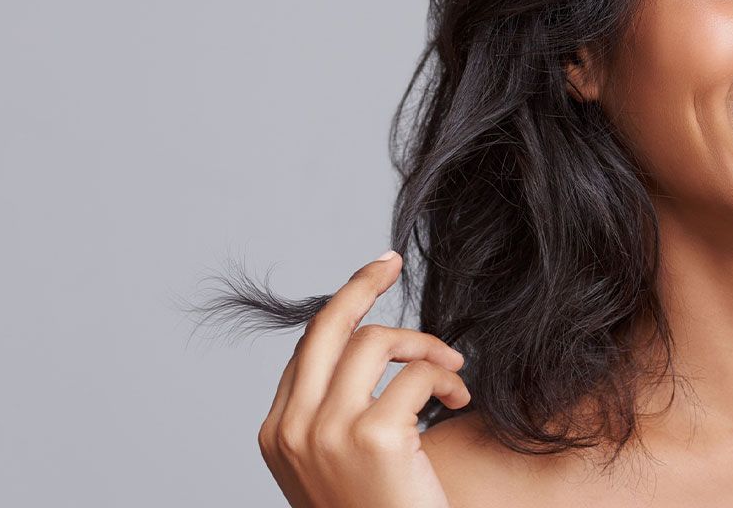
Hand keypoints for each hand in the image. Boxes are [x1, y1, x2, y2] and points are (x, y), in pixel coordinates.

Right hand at [257, 250, 471, 506]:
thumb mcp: (335, 470)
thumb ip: (333, 420)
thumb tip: (362, 349)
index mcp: (275, 436)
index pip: (306, 350)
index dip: (340, 311)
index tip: (370, 282)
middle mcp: (292, 429)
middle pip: (325, 326)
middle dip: (359, 284)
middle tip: (389, 262)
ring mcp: (327, 432)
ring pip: (374, 342)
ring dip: (424, 345)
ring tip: (452, 371)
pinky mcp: (373, 436)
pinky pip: (416, 374)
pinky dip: (445, 378)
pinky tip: (457, 402)